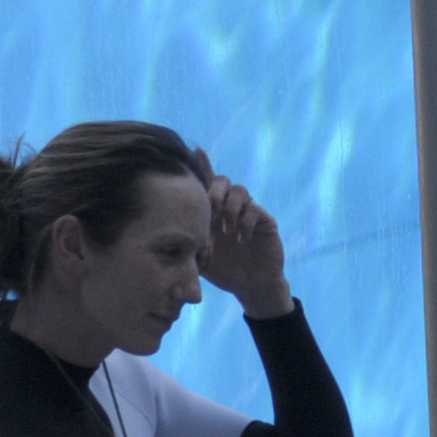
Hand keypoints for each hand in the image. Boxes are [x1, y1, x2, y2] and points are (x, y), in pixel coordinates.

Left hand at [196, 154, 292, 319]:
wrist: (251, 285)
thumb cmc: (223, 271)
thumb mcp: (199, 259)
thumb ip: (188, 244)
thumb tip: (172, 236)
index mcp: (213, 212)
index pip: (207, 183)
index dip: (203, 165)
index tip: (195, 150)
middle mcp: (231, 207)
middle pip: (223, 181)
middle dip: (214, 192)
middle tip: (210, 211)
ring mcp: (249, 212)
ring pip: (240, 191)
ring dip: (230, 208)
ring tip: (226, 230)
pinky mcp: (265, 220)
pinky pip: (255, 209)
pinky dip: (245, 222)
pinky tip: (241, 239)